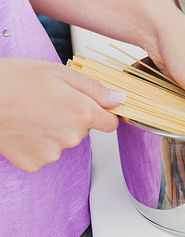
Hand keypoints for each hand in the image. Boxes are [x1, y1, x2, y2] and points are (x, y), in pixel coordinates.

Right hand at [0, 58, 124, 171]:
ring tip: (32, 113)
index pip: (111, 123)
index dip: (103, 113)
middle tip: (49, 101)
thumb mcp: (59, 72)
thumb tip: (119, 99)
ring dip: (54, 131)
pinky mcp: (33, 163)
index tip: (93, 107)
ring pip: (64, 142)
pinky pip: (44, 154)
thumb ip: (94, 88)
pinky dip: (37, 143)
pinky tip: (23, 128)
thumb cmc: (14, 80)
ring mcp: (52, 153)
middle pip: (85, 131)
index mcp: (82, 112)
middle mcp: (71, 137)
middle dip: (73, 118)